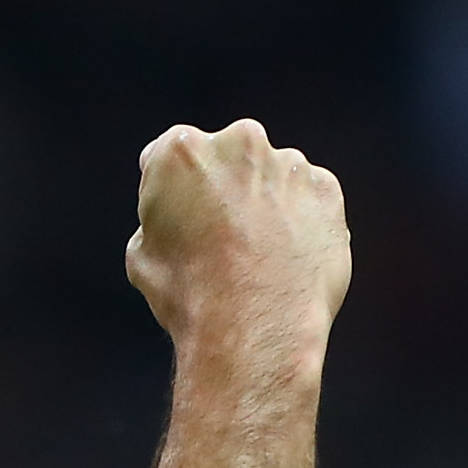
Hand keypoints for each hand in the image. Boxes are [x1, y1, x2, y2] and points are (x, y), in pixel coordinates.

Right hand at [125, 119, 349, 358]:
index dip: (169, 189)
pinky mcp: (326, 189)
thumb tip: (178, 219)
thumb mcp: (141, 255)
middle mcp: (239, 142)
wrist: (254, 326)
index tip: (175, 216)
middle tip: (217, 236)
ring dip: (262, 202)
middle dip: (222, 186)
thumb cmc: (190, 294)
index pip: (167, 154)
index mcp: (181, 152)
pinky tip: (283, 257)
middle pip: (226, 157)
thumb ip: (159, 217)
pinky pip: (307, 197)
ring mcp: (289, 163)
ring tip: (255, 255)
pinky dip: (298, 219)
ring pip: (270, 176)